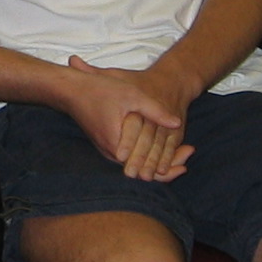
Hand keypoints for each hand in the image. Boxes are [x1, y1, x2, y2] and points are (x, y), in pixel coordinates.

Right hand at [62, 57, 192, 180]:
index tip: (187, 161)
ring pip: (139, 164)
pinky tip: (163, 147)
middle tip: (190, 153)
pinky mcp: (109, 145)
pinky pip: (132, 157)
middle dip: (169, 166)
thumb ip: (155, 111)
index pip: (147, 169)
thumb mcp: (132, 96)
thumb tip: (177, 123)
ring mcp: (109, 151)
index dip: (169, 168)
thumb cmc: (100, 91)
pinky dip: (147, 154)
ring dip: (159, 159)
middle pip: (144, 170)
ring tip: (184, 152)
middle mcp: (112, 154)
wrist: (70, 90)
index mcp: (118, 147)